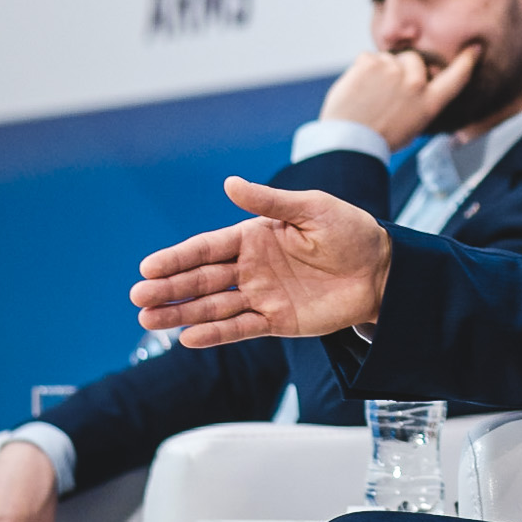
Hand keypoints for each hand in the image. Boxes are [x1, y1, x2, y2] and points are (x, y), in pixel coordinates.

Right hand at [133, 177, 393, 345]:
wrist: (383, 271)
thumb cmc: (350, 232)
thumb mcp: (311, 209)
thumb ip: (269, 202)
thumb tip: (229, 183)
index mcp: (254, 236)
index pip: (207, 248)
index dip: (177, 258)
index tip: (148, 267)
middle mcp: (251, 267)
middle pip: (201, 280)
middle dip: (169, 289)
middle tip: (138, 298)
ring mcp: (261, 296)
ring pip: (213, 307)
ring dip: (181, 314)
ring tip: (148, 320)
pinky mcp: (277, 321)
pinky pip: (240, 328)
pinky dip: (215, 335)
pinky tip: (188, 338)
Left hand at [317, 45, 480, 147]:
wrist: (350, 142)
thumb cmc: (380, 138)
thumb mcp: (413, 125)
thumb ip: (421, 100)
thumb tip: (418, 81)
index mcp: (429, 102)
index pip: (456, 77)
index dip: (466, 62)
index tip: (473, 48)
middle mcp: (416, 84)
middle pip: (413, 58)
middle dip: (402, 66)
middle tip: (386, 90)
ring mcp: (393, 71)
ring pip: (388, 57)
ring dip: (379, 69)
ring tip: (369, 95)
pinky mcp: (371, 63)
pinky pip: (368, 57)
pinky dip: (361, 69)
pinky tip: (358, 88)